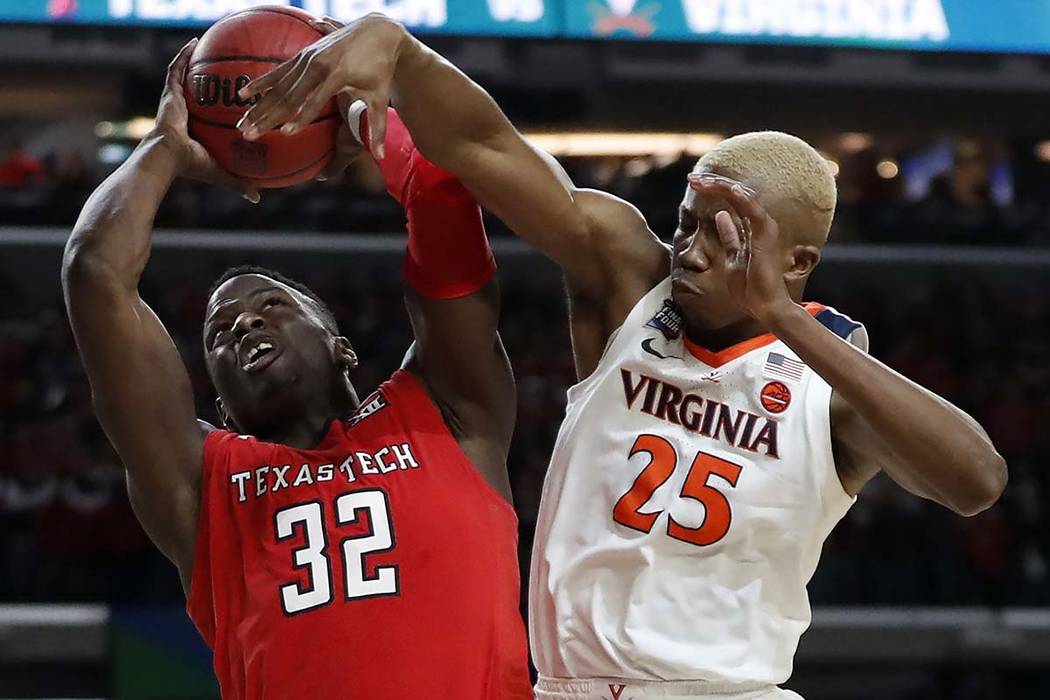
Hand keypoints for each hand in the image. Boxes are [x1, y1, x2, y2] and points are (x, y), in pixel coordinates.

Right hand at [150, 39, 259, 201]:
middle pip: (194, 90)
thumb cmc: (191, 166)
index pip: (205, 113)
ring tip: (203, 44)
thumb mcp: (220, 173)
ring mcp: (174, 100)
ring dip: (192, 59)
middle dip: (203, 77)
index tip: (227, 96)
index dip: (213, 104)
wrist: (167, 157)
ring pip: (183, 75)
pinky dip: (184, 55)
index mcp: (193, 129)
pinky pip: (177, 68)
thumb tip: (257, 198)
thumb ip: (238, 183)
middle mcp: (182, 112)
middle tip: (217, 66)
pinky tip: (194, 42)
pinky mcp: (169, 92)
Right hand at [236, 12, 406, 158]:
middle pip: (288, 95)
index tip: (286, 133)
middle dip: (267, 116)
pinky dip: (261, 83)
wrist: (377, 32)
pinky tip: (244, 94)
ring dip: (259, 104)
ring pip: (278, 85)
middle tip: (249, 134)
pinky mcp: (303, 54)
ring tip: (242, 122)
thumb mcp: (380, 97)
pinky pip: (278, 71)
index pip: (315, 101)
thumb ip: (377, 127)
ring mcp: (308, 57)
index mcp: (337, 75)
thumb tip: (381, 157)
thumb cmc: (380, 69)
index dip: (301, 117)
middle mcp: (318, 65)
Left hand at [687, 173, 793, 324]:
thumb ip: (729, 235)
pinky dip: (741, 198)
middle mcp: (760, 223)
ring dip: (721, 186)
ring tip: (701, 181)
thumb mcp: (732, 256)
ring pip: (743, 196)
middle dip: (714, 184)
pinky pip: (753, 210)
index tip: (694, 184)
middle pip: (737, 194)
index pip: (733, 201)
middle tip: (692, 178)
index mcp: (752, 228)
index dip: (714, 190)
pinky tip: (729, 188)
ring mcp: (765, 227)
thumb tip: (721, 216)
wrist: (765, 306)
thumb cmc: (750, 286)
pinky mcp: (765, 235)